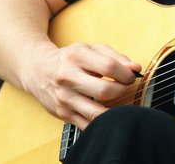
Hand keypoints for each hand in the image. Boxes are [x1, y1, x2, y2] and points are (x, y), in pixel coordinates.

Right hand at [22, 42, 140, 128]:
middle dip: (122, 90)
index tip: (131, 75)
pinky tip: (107, 111)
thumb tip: (135, 69)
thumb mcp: (92, 49)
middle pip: (104, 91)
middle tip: (124, 86)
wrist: (38, 70)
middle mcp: (67, 77)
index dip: (126, 73)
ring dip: (115, 109)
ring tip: (118, 100)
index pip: (109, 67)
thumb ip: (116, 57)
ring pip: (96, 112)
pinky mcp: (62, 113)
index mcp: (77, 57)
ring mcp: (64, 98)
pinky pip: (87, 124)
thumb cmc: (70, 58)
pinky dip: (102, 121)